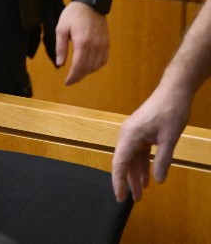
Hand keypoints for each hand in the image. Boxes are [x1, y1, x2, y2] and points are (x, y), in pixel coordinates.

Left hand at [55, 1, 109, 84]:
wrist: (90, 3)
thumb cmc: (73, 14)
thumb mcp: (61, 29)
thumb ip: (61, 47)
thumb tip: (60, 64)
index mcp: (82, 43)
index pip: (78, 66)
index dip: (72, 77)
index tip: (66, 82)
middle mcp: (95, 46)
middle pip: (87, 68)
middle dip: (78, 76)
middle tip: (70, 80)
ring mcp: (103, 44)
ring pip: (96, 66)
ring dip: (87, 72)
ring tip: (77, 73)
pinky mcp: (107, 43)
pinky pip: (103, 60)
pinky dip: (96, 66)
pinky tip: (89, 66)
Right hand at [111, 86, 190, 201]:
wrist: (174, 91)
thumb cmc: (170, 111)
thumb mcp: (169, 138)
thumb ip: (163, 160)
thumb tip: (158, 181)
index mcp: (130, 135)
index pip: (119, 163)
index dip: (118, 181)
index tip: (120, 197)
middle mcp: (127, 135)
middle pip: (123, 162)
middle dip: (128, 181)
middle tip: (134, 200)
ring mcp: (134, 133)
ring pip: (131, 159)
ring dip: (136, 175)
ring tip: (142, 193)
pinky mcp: (141, 132)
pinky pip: (138, 153)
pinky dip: (142, 165)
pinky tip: (148, 178)